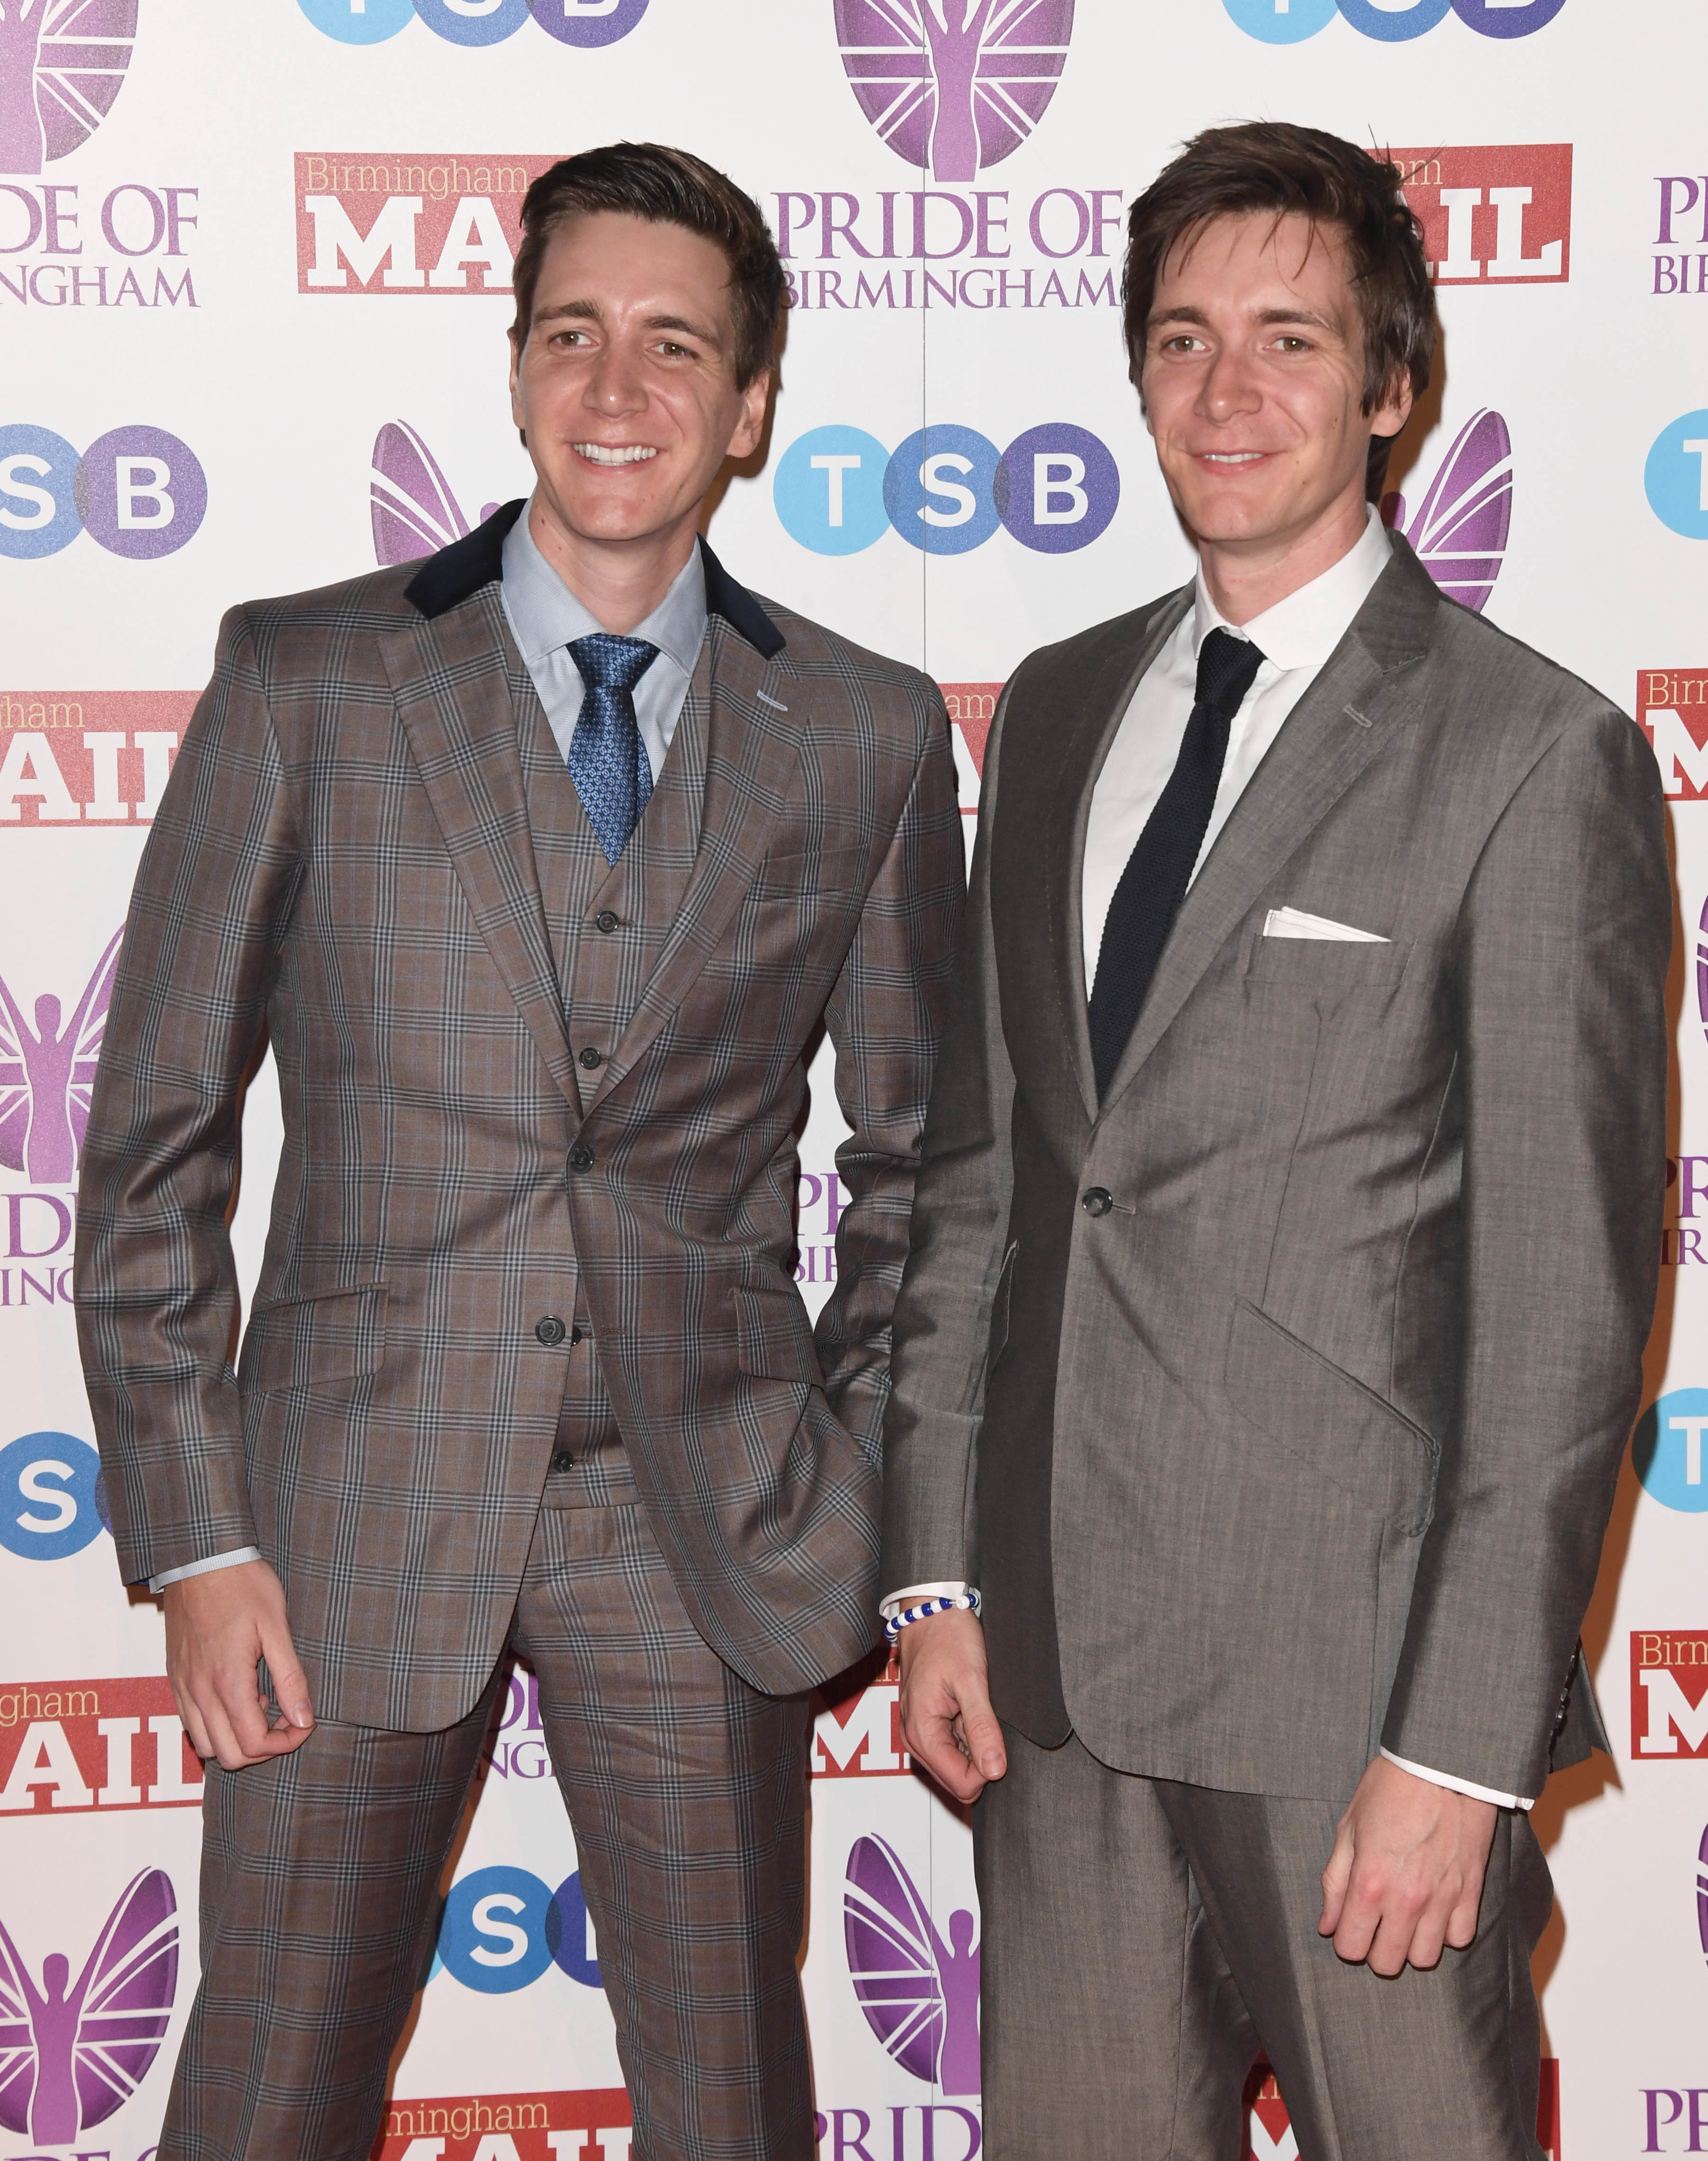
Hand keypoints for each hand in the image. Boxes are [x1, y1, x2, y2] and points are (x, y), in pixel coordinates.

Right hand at [164, 1559, 314, 1770]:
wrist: (200, 1559)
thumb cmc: (243, 1585)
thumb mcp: (277, 1627)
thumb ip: (291, 1678)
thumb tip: (303, 1719)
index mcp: (227, 1682)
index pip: (253, 1744)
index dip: (284, 1744)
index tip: (302, 1724)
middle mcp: (198, 1692)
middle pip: (228, 1756)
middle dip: (262, 1748)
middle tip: (285, 1720)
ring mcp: (181, 1687)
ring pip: (205, 1745)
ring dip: (237, 1738)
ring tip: (261, 1704)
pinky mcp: (174, 1678)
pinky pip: (190, 1723)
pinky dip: (215, 1725)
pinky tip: (237, 1694)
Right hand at [896, 1608, 1006, 1802]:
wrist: (931, 1610)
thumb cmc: (948, 1636)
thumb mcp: (972, 1680)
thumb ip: (982, 1727)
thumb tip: (995, 1770)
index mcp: (921, 1732)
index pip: (963, 1785)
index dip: (988, 1768)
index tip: (995, 1734)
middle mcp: (914, 1738)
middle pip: (959, 1780)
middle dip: (980, 1758)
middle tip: (983, 1717)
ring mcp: (919, 1732)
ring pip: (957, 1765)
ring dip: (974, 1745)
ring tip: (974, 1708)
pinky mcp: (927, 1724)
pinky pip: (953, 1748)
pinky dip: (967, 1735)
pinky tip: (969, 1708)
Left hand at [1318, 1754, 1496, 1974]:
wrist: (1442, 1765)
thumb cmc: (1390, 1789)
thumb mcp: (1349, 1827)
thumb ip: (1335, 1881)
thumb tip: (1327, 1925)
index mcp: (1369, 1883)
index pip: (1351, 1948)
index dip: (1345, 1939)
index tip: (1350, 1924)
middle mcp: (1406, 1900)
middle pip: (1387, 1963)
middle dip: (1375, 1948)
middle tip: (1376, 1923)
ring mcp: (1442, 1899)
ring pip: (1424, 1959)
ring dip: (1411, 1944)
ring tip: (1405, 1919)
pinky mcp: (1471, 1893)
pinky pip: (1459, 1938)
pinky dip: (1445, 1931)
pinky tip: (1434, 1909)